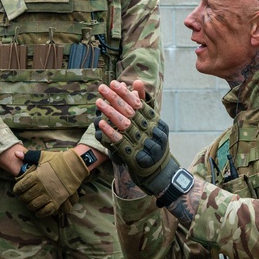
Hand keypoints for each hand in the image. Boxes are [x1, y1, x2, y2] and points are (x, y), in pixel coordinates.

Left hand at [12, 149, 88, 217]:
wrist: (75, 166)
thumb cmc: (58, 160)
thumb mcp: (43, 156)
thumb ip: (29, 156)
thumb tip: (16, 153)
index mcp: (36, 175)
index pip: (21, 186)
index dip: (17, 190)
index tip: (17, 190)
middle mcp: (41, 186)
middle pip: (26, 197)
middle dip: (23, 198)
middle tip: (23, 198)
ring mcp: (49, 194)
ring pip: (34, 205)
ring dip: (30, 206)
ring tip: (30, 204)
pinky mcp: (58, 200)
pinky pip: (46, 211)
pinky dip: (41, 213)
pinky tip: (38, 211)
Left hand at [94, 80, 179, 196]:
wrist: (160, 176)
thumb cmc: (153, 147)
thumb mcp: (152, 126)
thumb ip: (143, 104)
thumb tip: (137, 82)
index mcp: (157, 124)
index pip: (139, 105)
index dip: (125, 93)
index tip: (114, 83)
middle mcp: (152, 133)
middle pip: (130, 112)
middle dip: (115, 98)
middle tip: (101, 88)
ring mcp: (144, 145)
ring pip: (125, 125)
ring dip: (110, 112)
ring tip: (98, 102)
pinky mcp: (134, 157)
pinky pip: (120, 142)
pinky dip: (110, 132)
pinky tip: (100, 123)